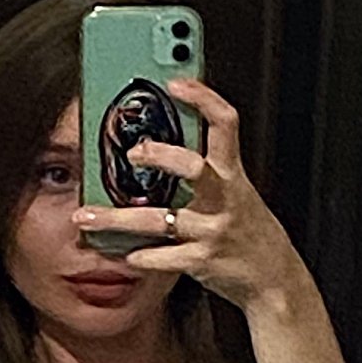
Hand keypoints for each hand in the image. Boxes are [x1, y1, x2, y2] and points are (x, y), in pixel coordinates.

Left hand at [72, 78, 302, 312]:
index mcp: (233, 176)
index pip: (225, 124)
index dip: (203, 99)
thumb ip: (210, 172)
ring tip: (86, 216)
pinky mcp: (202, 262)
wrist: (275, 279)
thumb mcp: (238, 195)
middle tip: (131, 152)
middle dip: (159, 156)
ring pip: (161, 220)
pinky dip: (141, 256)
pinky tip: (124, 254)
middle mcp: (224, 199)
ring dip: (117, 219)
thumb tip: (167, 150)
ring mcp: (212, 231)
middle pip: (192, 167)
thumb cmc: (251, 234)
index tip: (175, 83)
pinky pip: (164, 257)